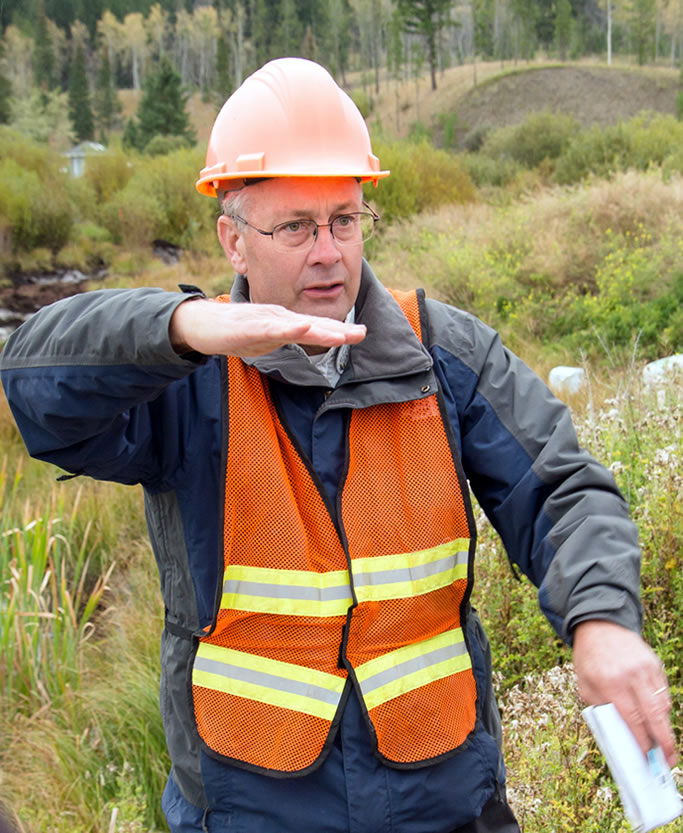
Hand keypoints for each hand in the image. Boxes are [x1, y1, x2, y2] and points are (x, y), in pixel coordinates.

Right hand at [169, 298, 365, 356]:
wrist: (203, 324)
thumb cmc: (234, 330)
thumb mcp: (266, 336)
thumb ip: (285, 337)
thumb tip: (303, 338)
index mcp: (285, 323)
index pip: (316, 328)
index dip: (338, 330)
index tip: (361, 333)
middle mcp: (279, 318)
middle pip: (313, 326)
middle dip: (338, 330)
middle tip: (363, 333)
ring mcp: (265, 321)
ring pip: (297, 326)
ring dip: (320, 331)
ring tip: (342, 335)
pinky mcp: (249, 327)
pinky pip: (272, 328)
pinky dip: (288, 328)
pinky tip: (303, 327)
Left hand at [572, 620, 677, 765]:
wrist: (599, 625)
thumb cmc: (589, 659)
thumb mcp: (585, 685)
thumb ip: (601, 709)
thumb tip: (619, 736)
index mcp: (610, 682)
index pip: (632, 718)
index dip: (641, 740)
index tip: (647, 757)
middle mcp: (631, 675)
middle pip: (654, 714)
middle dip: (664, 741)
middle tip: (669, 760)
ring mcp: (646, 668)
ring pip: (663, 704)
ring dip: (665, 726)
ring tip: (664, 744)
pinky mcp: (655, 664)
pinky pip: (663, 691)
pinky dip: (662, 707)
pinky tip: (657, 717)